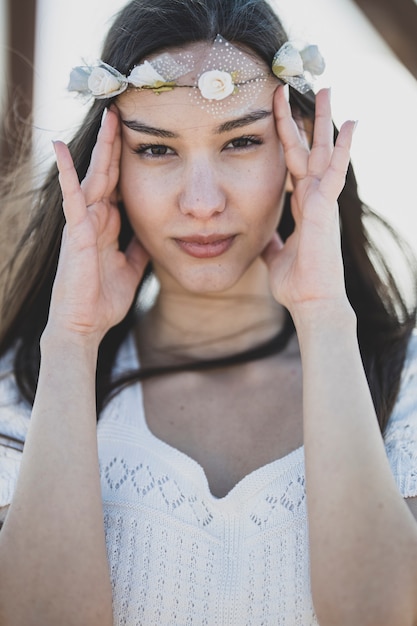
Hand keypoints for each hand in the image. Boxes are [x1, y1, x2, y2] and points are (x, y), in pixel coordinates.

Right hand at [48, 108, 148, 343]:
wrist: (84, 325)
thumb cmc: (103, 299)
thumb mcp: (132, 268)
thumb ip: (140, 248)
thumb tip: (155, 233)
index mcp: (108, 226)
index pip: (121, 186)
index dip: (129, 162)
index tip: (140, 138)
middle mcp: (95, 219)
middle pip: (109, 173)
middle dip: (117, 144)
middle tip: (126, 113)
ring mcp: (83, 223)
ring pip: (94, 176)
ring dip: (102, 147)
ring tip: (109, 116)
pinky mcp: (75, 231)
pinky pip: (71, 197)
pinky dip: (65, 172)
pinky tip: (60, 146)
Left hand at [262, 87, 355, 319]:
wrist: (311, 301)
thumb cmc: (297, 283)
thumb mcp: (276, 256)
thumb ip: (273, 242)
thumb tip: (264, 239)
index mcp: (302, 207)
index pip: (292, 165)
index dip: (286, 140)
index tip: (279, 116)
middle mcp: (314, 198)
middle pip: (309, 150)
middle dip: (306, 119)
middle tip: (306, 89)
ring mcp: (322, 201)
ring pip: (322, 152)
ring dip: (323, 121)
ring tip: (326, 90)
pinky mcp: (326, 207)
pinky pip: (335, 171)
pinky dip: (343, 148)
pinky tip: (351, 124)